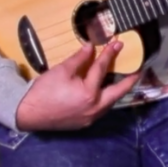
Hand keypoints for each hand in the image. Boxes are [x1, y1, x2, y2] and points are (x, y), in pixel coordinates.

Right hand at [14, 40, 140, 130]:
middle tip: (138, 71)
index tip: (118, 44)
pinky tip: (106, 92)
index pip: (102, 69)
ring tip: (124, 80)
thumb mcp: (62, 70)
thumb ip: (79, 59)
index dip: (110, 54)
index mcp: (89, 93)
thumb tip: (91, 47)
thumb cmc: (44, 91)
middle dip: (129, 81)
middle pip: (117, 92)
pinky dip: (106, 99)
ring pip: (110, 103)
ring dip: (118, 91)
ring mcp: (90, 117)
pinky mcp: (85, 122)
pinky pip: (101, 109)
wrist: (28, 113)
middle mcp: (94, 107)